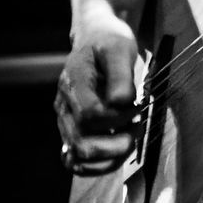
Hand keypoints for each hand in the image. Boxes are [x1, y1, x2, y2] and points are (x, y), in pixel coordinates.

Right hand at [53, 19, 139, 176]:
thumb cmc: (109, 40)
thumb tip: (122, 102)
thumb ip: (121, 75)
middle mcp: (64, 106)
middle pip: (81, 144)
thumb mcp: (120, 48)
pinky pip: (76, 161)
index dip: (116, 118)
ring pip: (78, 158)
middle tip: (138, 130)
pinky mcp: (72, 129)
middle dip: (115, 146)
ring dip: (109, 158)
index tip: (135, 106)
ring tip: (130, 140)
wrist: (94, 36)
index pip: (90, 115)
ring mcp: (65, 120)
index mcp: (74, 83)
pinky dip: (98, 165)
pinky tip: (117, 153)